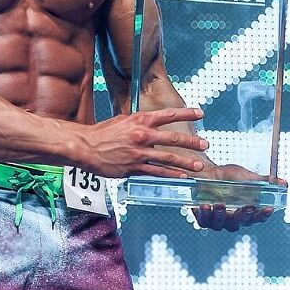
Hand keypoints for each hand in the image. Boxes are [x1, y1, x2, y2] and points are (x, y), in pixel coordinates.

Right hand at [78, 107, 208, 178]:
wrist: (85, 147)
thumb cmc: (101, 133)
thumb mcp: (122, 120)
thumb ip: (139, 122)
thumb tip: (152, 123)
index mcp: (140, 120)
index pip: (168, 115)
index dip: (186, 113)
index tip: (200, 114)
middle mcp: (142, 135)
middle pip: (173, 138)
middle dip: (192, 142)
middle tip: (205, 144)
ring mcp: (139, 153)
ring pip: (169, 158)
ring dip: (187, 162)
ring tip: (199, 165)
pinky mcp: (134, 167)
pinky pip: (157, 172)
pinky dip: (172, 174)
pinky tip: (182, 176)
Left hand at [193, 164, 286, 231]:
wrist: (205, 170)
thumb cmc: (228, 176)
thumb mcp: (247, 177)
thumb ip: (264, 182)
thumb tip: (285, 184)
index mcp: (246, 212)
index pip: (257, 218)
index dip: (263, 215)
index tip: (269, 208)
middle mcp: (233, 219)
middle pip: (240, 224)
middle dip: (243, 217)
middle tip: (247, 208)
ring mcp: (217, 220)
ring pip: (221, 224)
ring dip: (221, 216)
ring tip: (220, 205)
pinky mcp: (202, 217)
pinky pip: (204, 221)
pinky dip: (205, 215)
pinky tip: (205, 206)